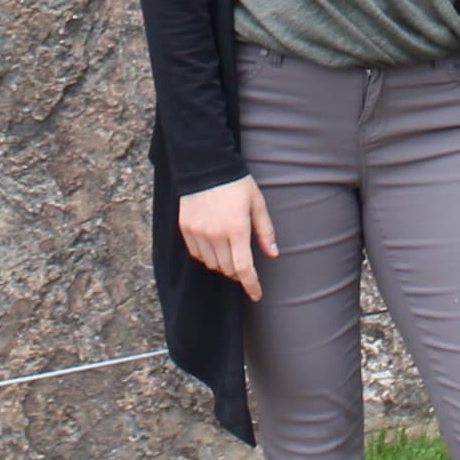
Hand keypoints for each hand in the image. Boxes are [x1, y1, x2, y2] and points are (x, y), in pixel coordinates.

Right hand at [180, 177, 277, 299]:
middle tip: (245, 263)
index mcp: (237, 228)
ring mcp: (198, 232)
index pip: (244, 268)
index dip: (251, 285)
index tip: (256, 295)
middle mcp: (215, 234)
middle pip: (228, 269)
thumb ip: (265, 230)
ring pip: (212, 264)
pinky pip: (197, 254)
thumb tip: (273, 254)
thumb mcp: (257, 202)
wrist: (204, 164)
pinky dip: (207, 255)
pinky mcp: (186, 229)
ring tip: (229, 248)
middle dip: (239, 272)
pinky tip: (214, 243)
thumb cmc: (236, 183)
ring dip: (223, 263)